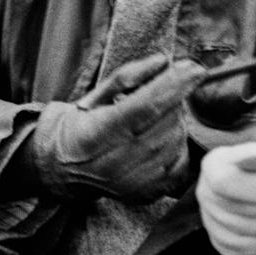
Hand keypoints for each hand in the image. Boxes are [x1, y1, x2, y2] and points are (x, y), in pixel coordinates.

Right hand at [28, 52, 205, 202]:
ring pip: (176, 139)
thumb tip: (164, 61)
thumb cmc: (80, 124)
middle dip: (173, 100)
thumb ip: (128, 75)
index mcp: (99, 132)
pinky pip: (180, 161)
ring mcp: (132, 181)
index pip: (146, 105)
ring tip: (154, 118)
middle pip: (167, 121)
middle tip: (160, 94)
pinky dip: (177, 144)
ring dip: (175, 121)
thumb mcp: (95, 94)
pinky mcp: (145, 193)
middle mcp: (116, 161)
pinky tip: (159, 139)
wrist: (60, 168)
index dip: (174, 85)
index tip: (196, 68)